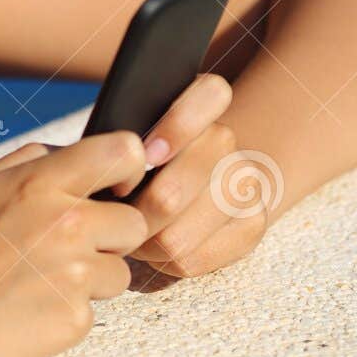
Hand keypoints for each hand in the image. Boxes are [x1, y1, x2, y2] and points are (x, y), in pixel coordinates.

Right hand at [0, 134, 149, 356]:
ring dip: (91, 278)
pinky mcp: (74, 319)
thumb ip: (31, 162)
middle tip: (67, 248)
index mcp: (41, 184)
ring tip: (40, 281)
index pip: (124, 152)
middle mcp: (66, 225)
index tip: (116, 186)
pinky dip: (67, 311)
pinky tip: (30, 309)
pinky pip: (94, 309)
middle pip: (134, 222)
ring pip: (120, 271)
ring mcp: (73, 274)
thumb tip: (76, 151)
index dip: (129, 168)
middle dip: (110, 236)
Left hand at [112, 73, 270, 283]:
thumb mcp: (130, 130)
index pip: (210, 96)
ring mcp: (245, 185)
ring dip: (143, 241)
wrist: (198, 181)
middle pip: (170, 194)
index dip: (176, 128)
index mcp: (203, 101)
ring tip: (133, 230)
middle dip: (132, 213)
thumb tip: (105, 163)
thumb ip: (122, 134)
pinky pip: (190, 260)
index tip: (145, 155)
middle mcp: (228, 141)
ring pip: (175, 236)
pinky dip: (162, 261)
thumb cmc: (142, 155)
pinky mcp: (251, 227)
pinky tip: (157, 246)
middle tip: (115, 214)